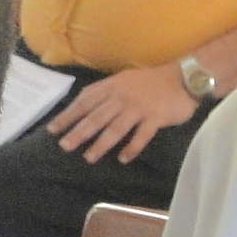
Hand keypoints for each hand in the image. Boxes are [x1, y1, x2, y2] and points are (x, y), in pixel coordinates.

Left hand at [46, 66, 197, 164]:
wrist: (183, 77)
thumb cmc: (150, 81)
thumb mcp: (123, 80)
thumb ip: (104, 92)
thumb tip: (81, 104)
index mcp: (112, 87)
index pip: (85, 102)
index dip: (68, 115)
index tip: (53, 129)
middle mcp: (122, 97)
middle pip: (97, 117)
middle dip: (79, 132)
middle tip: (65, 146)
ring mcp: (139, 107)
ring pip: (116, 128)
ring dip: (102, 143)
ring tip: (89, 157)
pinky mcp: (156, 117)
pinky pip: (142, 135)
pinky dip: (132, 147)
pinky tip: (123, 158)